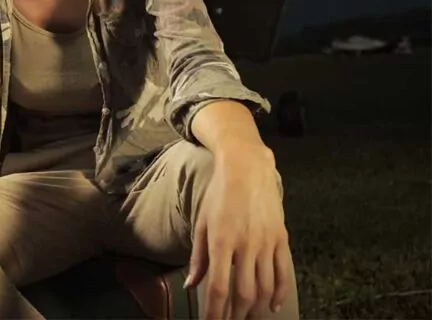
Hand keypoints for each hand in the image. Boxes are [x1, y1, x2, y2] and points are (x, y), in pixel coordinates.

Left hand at [184, 145, 290, 319]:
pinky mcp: (282, 238)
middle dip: (236, 315)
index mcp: (221, 241)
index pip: (218, 288)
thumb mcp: (202, 223)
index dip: (214, 312)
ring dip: (256, 309)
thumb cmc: (219, 195)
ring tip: (247, 318)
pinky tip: (272, 306)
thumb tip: (191, 286)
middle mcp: (246, 245)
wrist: (247, 168)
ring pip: (265, 288)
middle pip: (244, 293)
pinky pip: (283, 273)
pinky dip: (279, 294)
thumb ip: (198, 258)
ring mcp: (266, 242)